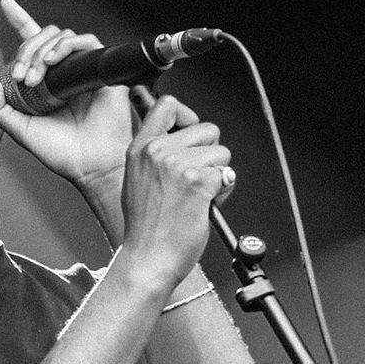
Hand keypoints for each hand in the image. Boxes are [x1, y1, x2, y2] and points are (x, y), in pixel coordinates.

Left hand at [0, 0, 134, 199]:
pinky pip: (84, 42)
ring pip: (61, 36)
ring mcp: (82, 68)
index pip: (33, 43)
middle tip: (20, 77)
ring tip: (35, 78)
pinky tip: (52, 63)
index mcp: (45, 81)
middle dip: (26, 50)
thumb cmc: (62, 152)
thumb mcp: (19, 129)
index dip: (20, 18)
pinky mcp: (100, 69)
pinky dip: (65, 47)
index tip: (6, 3)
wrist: (91, 165)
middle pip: (43, 37)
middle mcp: (64, 71)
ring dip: (41, 52)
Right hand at [117, 92, 232, 287]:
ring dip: (218, 174)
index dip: (188, 116)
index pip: (168, 105)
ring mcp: (178, 166)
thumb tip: (181, 140)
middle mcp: (158, 152)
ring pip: (222, 153)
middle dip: (210, 153)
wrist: (148, 258)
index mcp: (141, 148)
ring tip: (198, 196)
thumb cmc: (146, 228)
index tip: (191, 132)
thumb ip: (156, 155)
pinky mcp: (198, 183)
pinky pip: (227, 175)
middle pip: (207, 130)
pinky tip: (206, 205)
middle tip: (196, 179)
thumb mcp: (137, 179)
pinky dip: (224, 191)